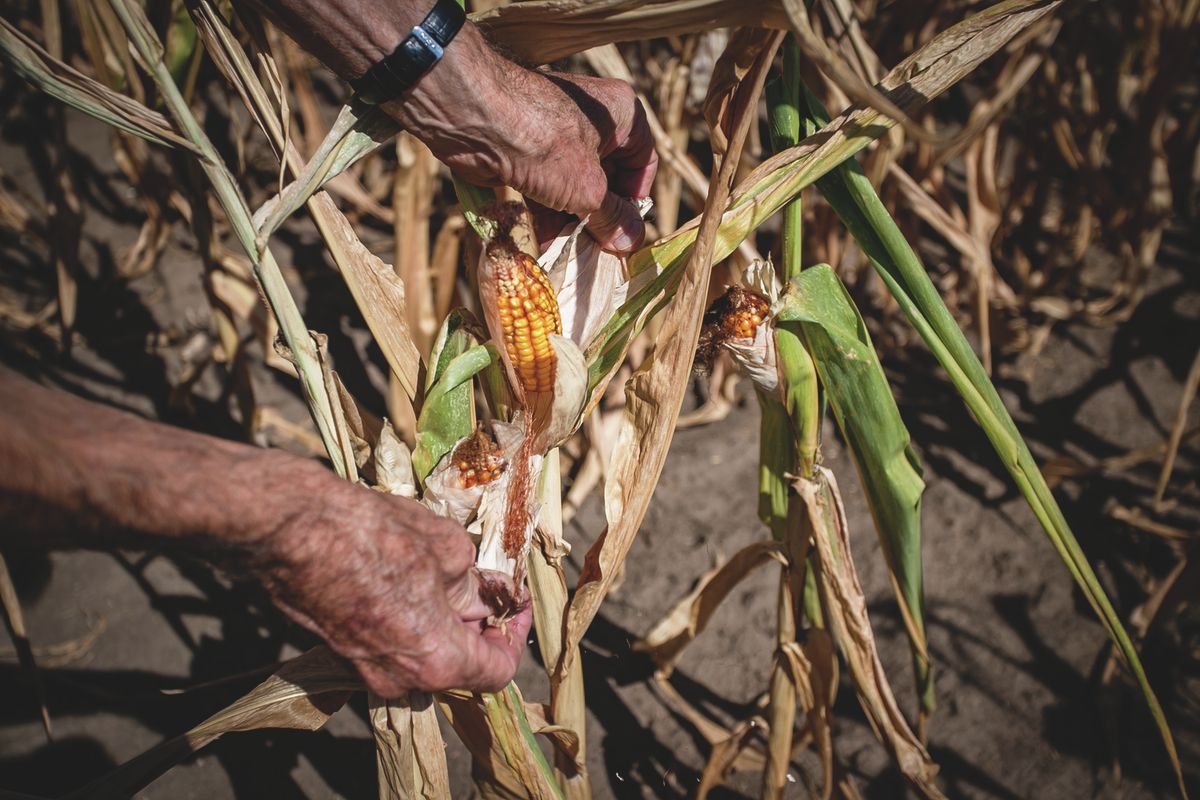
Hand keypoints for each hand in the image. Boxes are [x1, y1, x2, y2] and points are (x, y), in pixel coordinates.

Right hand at [255, 466, 531, 696]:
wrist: (290, 529)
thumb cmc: (372, 534)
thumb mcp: (447, 547)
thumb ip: (474, 579)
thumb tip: (482, 587)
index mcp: (438, 661)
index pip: (497, 671)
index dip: (517, 632)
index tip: (518, 598)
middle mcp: (403, 679)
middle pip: (459, 662)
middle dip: (479, 621)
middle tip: (487, 579)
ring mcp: (367, 669)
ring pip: (423, 652)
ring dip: (442, 618)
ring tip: (449, 571)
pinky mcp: (342, 649)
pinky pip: (390, 643)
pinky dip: (409, 617)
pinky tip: (410, 575)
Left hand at [383, 25, 657, 252]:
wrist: (470, 117)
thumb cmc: (540, 142)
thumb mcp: (587, 188)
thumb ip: (611, 218)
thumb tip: (630, 244)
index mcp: (621, 114)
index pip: (643, 164)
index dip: (635, 202)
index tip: (624, 235)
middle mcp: (593, 123)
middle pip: (607, 182)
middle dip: (599, 220)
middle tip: (595, 254)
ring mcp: (557, 139)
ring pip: (574, 191)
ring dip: (570, 226)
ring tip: (567, 256)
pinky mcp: (528, 155)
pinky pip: (546, 192)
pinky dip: (546, 217)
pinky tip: (542, 245)